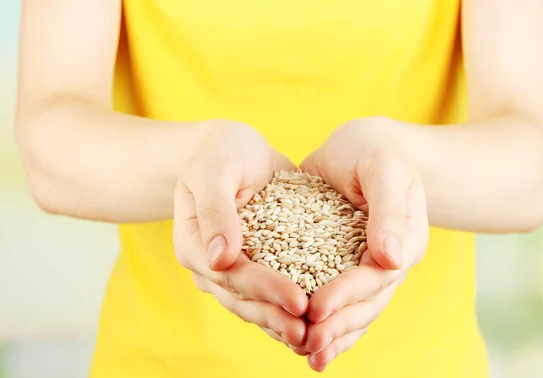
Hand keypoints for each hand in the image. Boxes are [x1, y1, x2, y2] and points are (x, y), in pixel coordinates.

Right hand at [173, 121, 308, 347]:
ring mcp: (231, 269)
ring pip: (256, 305)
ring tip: (318, 337)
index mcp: (195, 245)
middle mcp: (211, 265)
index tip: (299, 301)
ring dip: (284, 323)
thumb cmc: (219, 153)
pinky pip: (270, 293)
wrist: (229, 150)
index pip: (233, 275)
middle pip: (244, 300)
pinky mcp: (254, 265)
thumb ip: (216, 212)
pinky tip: (317, 321)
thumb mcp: (214, 171)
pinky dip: (290, 308)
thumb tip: (222, 259)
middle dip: (278, 318)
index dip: (266, 290)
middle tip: (312, 333)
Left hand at [299, 117, 429, 370]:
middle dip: (338, 324)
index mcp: (405, 239)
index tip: (316, 308)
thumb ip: (388, 210)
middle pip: (367, 303)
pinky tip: (305, 342)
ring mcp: (367, 266)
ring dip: (333, 334)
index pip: (375, 276)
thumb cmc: (377, 149)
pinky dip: (326, 321)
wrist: (365, 146)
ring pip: (355, 309)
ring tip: (308, 355)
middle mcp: (389, 260)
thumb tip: (392, 258)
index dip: (346, 294)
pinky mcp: (343, 263)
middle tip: (307, 343)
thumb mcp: (383, 168)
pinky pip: (339, 298)